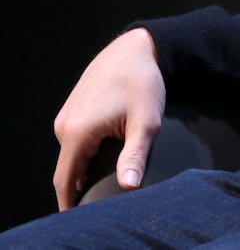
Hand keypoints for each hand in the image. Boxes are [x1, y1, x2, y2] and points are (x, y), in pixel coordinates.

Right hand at [52, 28, 166, 209]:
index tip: (77, 217)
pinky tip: (101, 159)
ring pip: (72, 155)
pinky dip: (84, 154)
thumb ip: (135, 156)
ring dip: (83, 170)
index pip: (65, 180)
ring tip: (100, 183)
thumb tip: (128, 185)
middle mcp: (64, 126)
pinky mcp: (73, 110)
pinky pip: (75, 141)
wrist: (135, 49)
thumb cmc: (142, 82)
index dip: (69, 203)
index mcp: (77, 132)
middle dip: (78, 189)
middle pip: (67, 169)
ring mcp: (66, 117)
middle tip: (96, 203)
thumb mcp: (146, 122)